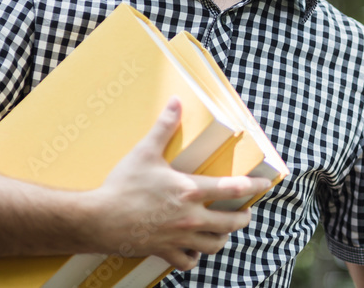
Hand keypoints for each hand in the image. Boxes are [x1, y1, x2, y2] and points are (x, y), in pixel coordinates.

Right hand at [91, 97, 270, 269]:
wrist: (98, 219)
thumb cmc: (122, 185)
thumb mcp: (145, 152)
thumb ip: (164, 127)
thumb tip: (175, 102)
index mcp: (190, 191)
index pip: (233, 189)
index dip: (253, 186)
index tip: (265, 184)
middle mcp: (190, 217)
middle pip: (231, 222)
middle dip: (243, 217)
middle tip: (245, 212)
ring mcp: (179, 237)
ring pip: (214, 245)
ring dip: (223, 238)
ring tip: (224, 230)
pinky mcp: (164, 251)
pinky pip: (188, 262)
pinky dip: (194, 257)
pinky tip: (194, 250)